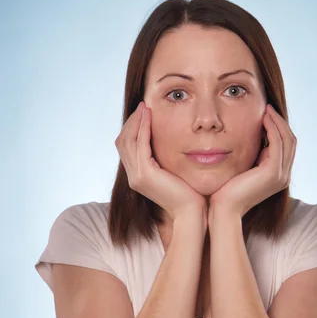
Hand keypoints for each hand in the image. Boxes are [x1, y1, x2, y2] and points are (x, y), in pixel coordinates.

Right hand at [115, 102, 207, 222]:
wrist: (191, 212)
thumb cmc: (189, 194)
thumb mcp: (173, 173)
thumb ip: (166, 160)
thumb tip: (170, 143)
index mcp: (138, 177)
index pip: (127, 147)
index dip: (132, 128)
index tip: (143, 113)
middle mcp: (133, 177)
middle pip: (123, 142)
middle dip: (132, 122)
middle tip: (142, 106)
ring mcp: (137, 177)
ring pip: (128, 141)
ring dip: (136, 122)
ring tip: (145, 107)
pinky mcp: (144, 175)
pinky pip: (139, 145)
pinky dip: (142, 129)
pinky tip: (149, 117)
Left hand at [209, 103, 295, 218]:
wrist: (223, 209)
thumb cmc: (226, 191)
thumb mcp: (242, 169)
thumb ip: (251, 157)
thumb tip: (250, 137)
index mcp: (278, 176)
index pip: (285, 146)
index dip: (278, 128)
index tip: (266, 114)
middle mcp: (283, 176)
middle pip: (290, 141)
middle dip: (280, 122)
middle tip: (267, 107)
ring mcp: (280, 175)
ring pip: (287, 139)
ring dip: (277, 122)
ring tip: (265, 109)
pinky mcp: (272, 173)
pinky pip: (277, 143)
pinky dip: (272, 128)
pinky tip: (262, 119)